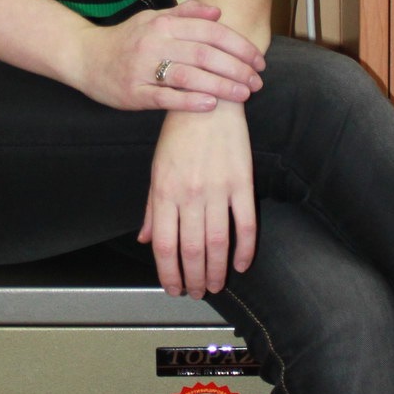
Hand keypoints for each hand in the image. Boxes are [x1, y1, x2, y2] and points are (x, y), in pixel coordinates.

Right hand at [71, 2, 265, 112]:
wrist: (84, 58)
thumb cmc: (125, 41)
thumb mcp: (153, 20)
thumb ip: (186, 14)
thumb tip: (217, 11)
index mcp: (163, 24)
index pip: (210, 31)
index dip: (238, 45)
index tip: (258, 59)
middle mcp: (154, 43)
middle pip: (204, 54)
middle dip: (236, 68)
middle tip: (257, 80)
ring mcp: (142, 69)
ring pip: (188, 76)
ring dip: (220, 85)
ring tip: (243, 94)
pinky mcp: (134, 94)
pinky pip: (165, 98)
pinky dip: (190, 101)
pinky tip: (210, 104)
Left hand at [139, 103, 257, 297]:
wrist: (208, 100)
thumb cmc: (178, 136)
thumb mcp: (156, 169)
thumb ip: (152, 208)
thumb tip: (147, 241)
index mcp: (164, 192)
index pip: (165, 246)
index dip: (169, 274)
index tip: (175, 289)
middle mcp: (190, 194)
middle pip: (192, 250)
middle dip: (195, 278)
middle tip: (199, 292)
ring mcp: (218, 189)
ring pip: (219, 243)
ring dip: (218, 271)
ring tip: (217, 285)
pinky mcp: (242, 182)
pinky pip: (246, 224)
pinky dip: (245, 248)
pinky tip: (242, 264)